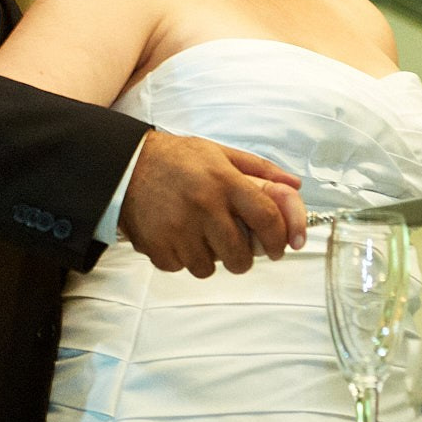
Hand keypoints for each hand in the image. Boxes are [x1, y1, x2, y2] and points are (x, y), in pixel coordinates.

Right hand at [118, 131, 304, 277]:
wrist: (125, 165)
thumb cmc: (178, 159)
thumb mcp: (221, 153)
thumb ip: (261, 170)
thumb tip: (296, 186)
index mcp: (224, 181)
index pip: (266, 219)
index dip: (282, 238)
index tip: (284, 247)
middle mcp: (204, 206)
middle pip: (240, 256)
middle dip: (244, 258)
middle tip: (238, 247)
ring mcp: (179, 228)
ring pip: (210, 268)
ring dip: (211, 258)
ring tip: (201, 236)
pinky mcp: (157, 246)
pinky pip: (181, 268)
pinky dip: (183, 258)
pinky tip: (178, 237)